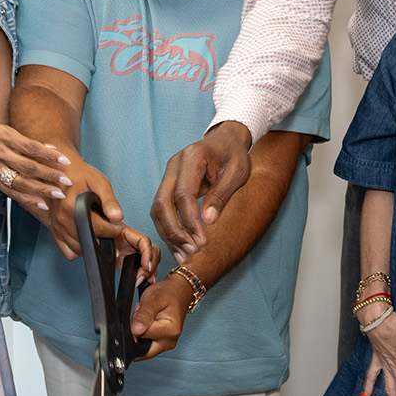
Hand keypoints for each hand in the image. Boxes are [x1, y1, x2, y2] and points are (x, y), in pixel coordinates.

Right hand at [0, 124, 71, 211]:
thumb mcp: (2, 131)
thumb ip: (25, 141)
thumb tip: (50, 148)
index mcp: (4, 138)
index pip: (31, 147)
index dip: (49, 155)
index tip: (65, 160)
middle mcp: (0, 155)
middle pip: (28, 167)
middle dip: (49, 175)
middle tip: (67, 181)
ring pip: (21, 183)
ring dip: (41, 190)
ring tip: (58, 194)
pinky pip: (12, 193)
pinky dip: (28, 199)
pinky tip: (42, 204)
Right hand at [24, 160, 141, 262]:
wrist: (63, 172)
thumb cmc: (81, 176)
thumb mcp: (100, 182)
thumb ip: (109, 201)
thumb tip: (117, 218)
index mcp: (72, 207)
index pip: (99, 230)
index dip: (114, 230)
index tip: (119, 225)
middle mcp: (62, 219)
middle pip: (89, 242)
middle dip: (105, 239)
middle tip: (110, 228)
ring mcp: (57, 227)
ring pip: (79, 250)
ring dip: (92, 245)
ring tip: (99, 231)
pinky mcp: (54, 232)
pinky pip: (68, 251)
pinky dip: (79, 249)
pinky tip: (86, 237)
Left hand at [128, 271, 192, 360]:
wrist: (179, 293)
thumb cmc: (168, 294)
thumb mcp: (153, 299)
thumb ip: (143, 315)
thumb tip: (135, 331)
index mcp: (169, 331)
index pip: (139, 335)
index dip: (135, 322)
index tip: (142, 310)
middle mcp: (169, 341)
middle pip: (140, 347)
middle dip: (137, 331)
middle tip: (146, 315)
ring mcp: (166, 345)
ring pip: (141, 346)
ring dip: (139, 332)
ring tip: (148, 317)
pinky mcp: (162, 344)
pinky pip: (145, 344)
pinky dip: (143, 334)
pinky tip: (148, 323)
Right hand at [152, 123, 251, 260]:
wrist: (226, 140)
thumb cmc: (233, 155)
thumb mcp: (237, 173)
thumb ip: (221, 195)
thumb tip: (207, 222)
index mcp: (192, 158)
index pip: (183, 194)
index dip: (190, 221)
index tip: (200, 241)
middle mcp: (174, 165)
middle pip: (162, 203)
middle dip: (174, 231)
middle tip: (190, 252)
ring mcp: (169, 174)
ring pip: (158, 209)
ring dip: (169, 234)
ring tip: (185, 255)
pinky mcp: (169, 184)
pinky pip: (163, 209)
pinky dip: (170, 228)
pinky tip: (181, 245)